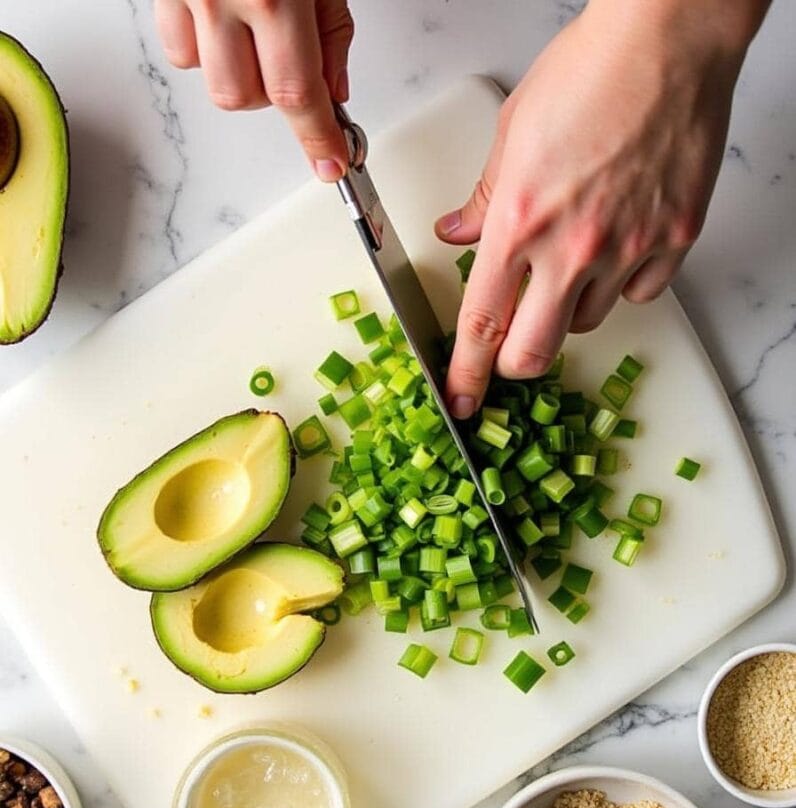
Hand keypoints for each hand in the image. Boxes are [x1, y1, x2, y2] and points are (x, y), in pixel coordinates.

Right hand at [155, 0, 353, 180]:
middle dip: (274, 94)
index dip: (316, 136)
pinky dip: (203, 50)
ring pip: (213, 83)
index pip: (297, 93)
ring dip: (240, 76)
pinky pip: (179, 51)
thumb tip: (333, 91)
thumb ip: (331, 31)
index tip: (330, 162)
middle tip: (291, 55)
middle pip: (245, 98)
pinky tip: (222, 23)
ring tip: (255, 33)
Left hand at [436, 0, 766, 417]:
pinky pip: (639, 295)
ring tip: (570, 257)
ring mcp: (627, 250)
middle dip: (514, 362)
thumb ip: (483, 200)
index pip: (480, 324)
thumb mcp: (512, 134)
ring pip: (585, 323)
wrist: (668, 41)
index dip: (465, 374)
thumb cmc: (590, 71)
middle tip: (512, 346)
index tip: (459, 401)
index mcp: (518, 222)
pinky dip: (621, 284)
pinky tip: (616, 245)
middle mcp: (571, 248)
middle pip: (533, 352)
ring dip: (566, 309)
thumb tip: (458, 233)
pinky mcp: (673, 243)